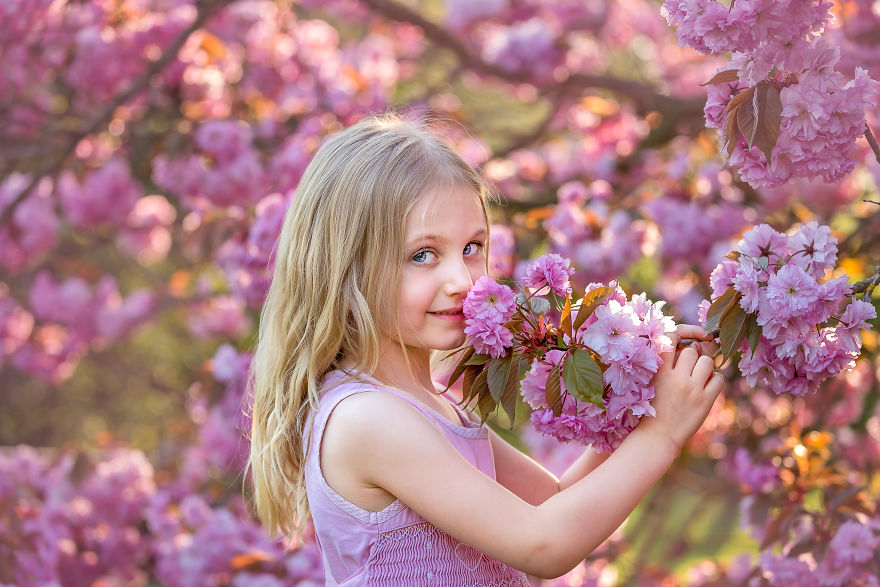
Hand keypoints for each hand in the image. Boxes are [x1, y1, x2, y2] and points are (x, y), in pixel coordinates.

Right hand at [638, 327, 723, 451]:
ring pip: (707, 362)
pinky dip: (715, 380)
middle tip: (692, 369)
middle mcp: (675, 377)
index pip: (671, 337)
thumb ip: (669, 363)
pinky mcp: (705, 401)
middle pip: (693, 350)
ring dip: (706, 367)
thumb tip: (697, 346)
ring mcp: (691, 389)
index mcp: (658, 370)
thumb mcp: (653, 381)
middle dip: (695, 356)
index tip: (696, 336)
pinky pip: (719, 378)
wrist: (657, 435)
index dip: (685, 331)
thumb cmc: (655, 406)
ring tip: (699, 378)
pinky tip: (706, 388)